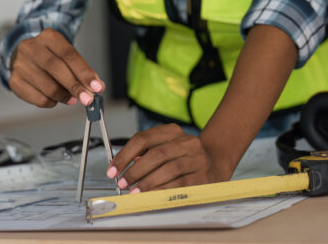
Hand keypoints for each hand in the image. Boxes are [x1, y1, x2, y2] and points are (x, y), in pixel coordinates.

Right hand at [9, 28, 104, 107]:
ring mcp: (20, 64)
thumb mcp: (66, 55)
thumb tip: (96, 87)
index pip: (69, 54)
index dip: (84, 72)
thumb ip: (80, 70)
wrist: (24, 56)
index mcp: (48, 37)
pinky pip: (38, 98)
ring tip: (71, 98)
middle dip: (75, 86)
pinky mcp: (14, 81)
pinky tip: (55, 99)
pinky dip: (51, 102)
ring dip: (64, 96)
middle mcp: (31, 47)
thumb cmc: (50, 56)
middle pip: (56, 68)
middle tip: (88, 99)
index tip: (96, 87)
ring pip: (48, 87)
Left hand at [106, 123, 227, 192]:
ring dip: (147, 182)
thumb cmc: (183, 157)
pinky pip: (180, 184)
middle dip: (135, 170)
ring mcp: (197, 158)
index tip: (112, 169)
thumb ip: (146, 154)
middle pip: (155, 154)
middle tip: (122, 183)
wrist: (215, 163)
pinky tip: (151, 195)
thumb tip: (124, 168)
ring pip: (168, 169)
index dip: (124, 155)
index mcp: (172, 131)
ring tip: (133, 191)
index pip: (143, 139)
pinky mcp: (204, 176)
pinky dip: (162, 190)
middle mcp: (187, 142)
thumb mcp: (165, 148)